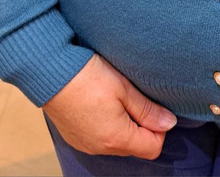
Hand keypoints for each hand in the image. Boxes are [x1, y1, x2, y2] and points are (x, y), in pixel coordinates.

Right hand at [42, 53, 178, 158]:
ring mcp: (85, 144)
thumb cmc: (89, 76)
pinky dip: (107, 124)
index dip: (159, 129)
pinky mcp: (74, 136)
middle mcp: (100, 148)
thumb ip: (148, 109)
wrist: (50, 71)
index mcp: (116, 138)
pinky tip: (102, 103)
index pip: (152, 148)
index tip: (155, 107)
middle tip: (136, 97)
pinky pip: (99, 138)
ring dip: (124, 124)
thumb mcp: (124, 88)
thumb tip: (169, 123)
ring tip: (118, 97)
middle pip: (134, 146)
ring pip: (116, 142)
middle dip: (142, 126)